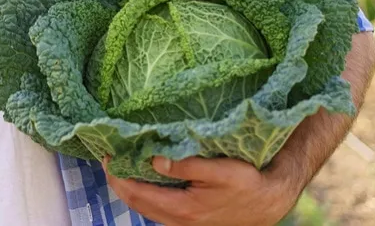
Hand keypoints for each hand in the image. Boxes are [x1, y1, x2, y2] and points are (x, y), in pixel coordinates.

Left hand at [103, 155, 301, 225]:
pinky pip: (156, 209)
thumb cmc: (247, 183)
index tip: (107, 156)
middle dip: (117, 181)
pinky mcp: (188, 221)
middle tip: (108, 158)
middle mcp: (178, 220)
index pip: (136, 193)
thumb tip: (154, 160)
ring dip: (129, 188)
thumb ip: (185, 165)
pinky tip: (144, 178)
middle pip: (135, 203)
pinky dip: (144, 194)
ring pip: (145, 208)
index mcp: (182, 208)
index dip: (117, 176)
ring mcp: (182, 223)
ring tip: (121, 165)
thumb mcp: (219, 169)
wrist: (268, 203)